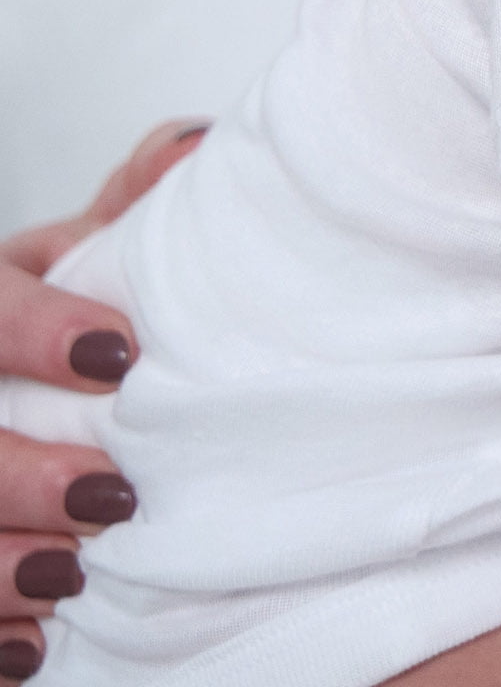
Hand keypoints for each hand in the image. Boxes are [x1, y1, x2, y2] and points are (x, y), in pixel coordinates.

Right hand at [0, 120, 208, 681]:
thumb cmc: (38, 323)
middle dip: (16, 473)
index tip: (118, 355)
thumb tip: (199, 145)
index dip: (35, 327)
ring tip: (72, 575)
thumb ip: (127, 208)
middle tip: (108, 496)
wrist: (9, 385)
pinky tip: (34, 644)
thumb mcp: (70, 259)